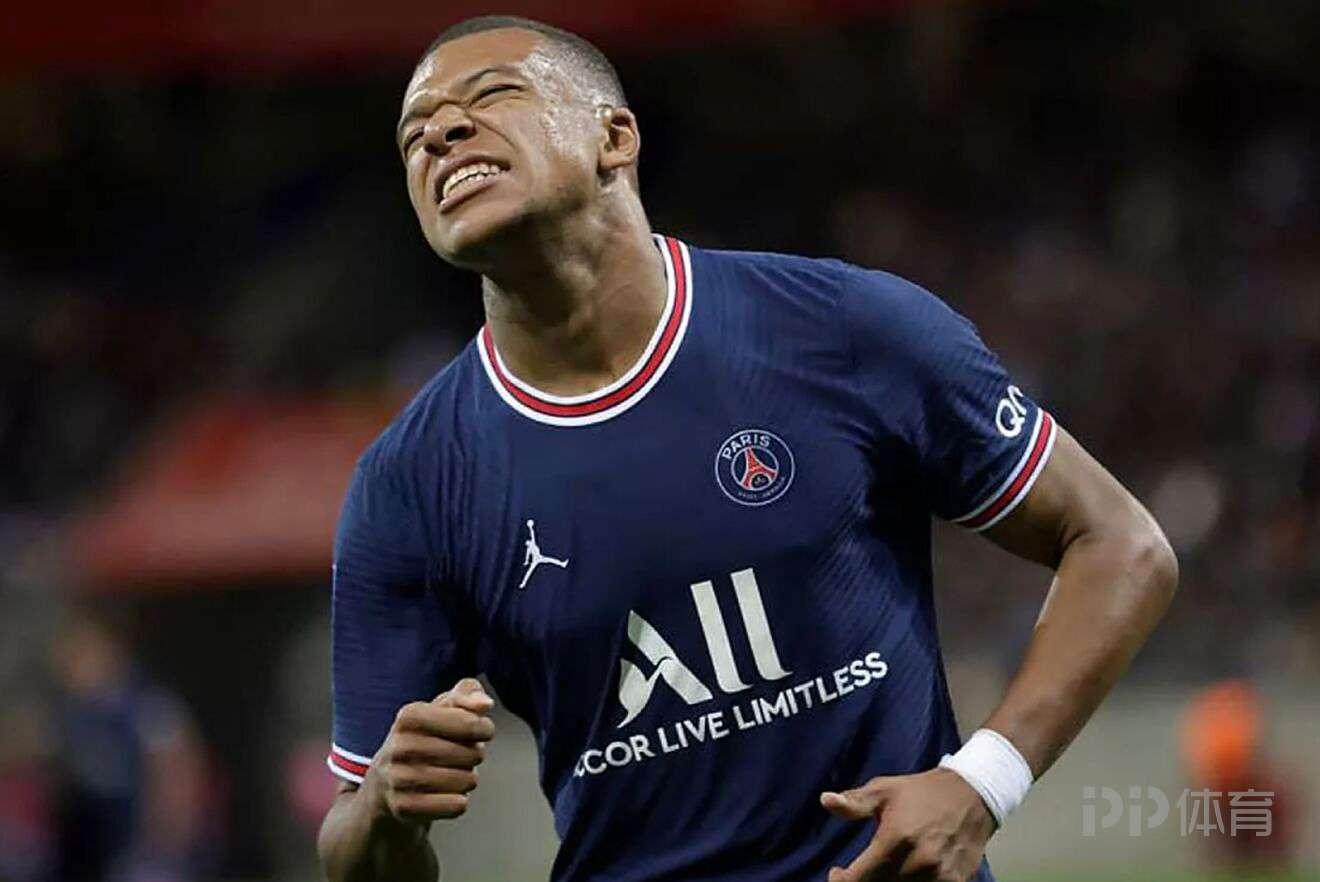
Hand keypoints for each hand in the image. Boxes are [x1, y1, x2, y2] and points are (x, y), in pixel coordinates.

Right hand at [363, 678, 495, 827]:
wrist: (385, 783)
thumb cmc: (425, 737)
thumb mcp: (444, 706)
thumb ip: (468, 693)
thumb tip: (485, 704)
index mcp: (409, 716)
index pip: (470, 723)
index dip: (484, 728)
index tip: (482, 730)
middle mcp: (400, 746)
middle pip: (472, 754)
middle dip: (474, 755)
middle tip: (459, 754)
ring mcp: (399, 779)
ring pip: (467, 781)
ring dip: (467, 779)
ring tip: (450, 773)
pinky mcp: (404, 808)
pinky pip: (456, 806)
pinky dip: (458, 801)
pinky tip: (444, 794)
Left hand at [820, 768, 995, 880]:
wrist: (973, 794)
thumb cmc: (922, 792)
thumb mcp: (884, 790)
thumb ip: (854, 802)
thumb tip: (825, 800)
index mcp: (896, 839)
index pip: (860, 878)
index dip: (842, 881)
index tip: (837, 873)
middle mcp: (918, 862)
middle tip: (858, 875)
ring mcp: (940, 876)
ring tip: (880, 874)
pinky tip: (905, 876)